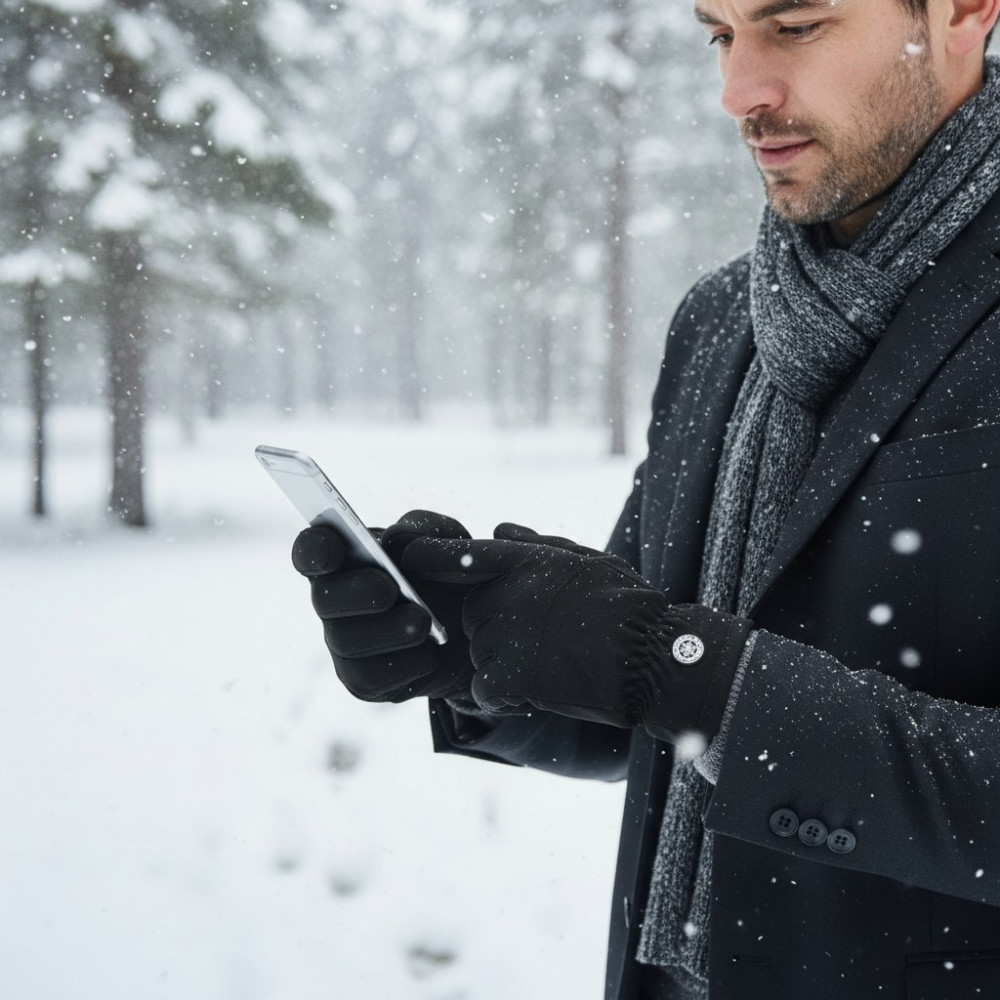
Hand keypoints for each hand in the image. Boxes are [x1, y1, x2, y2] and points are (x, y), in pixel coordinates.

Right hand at [291, 510, 475, 701]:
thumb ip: (422, 530)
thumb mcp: (448, 540)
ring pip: (347, 643)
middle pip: (323, 599)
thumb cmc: (449, 574)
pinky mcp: (365, 681)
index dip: (314, 549)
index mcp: (348, 558)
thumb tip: (393, 539)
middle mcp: (337, 602)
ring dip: (387, 631)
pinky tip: (431, 652)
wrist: (479, 627)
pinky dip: (406, 664)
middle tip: (389, 590)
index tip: (333, 547)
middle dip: (354, 594)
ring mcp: (346, 643)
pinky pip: (372, 678)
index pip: (312, 551)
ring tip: (423, 622)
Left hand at [406, 523, 752, 741]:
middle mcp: (506, 594)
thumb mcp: (587, 560)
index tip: (415, 562)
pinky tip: (532, 697)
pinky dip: (501, 698)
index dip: (435, 558)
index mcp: (526, 562)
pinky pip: (483, 690)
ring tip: (550, 667)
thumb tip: (499, 528)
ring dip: (503, 664)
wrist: (651, 657)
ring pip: (480, 653)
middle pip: (473, 614)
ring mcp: (503, 636)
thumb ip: (537, 546)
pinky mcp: (507, 676)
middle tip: (541, 642)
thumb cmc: (628, 606)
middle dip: (496, 628)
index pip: (463, 555)